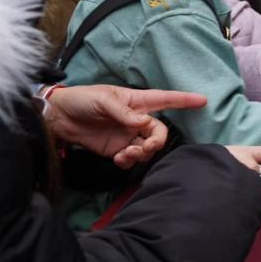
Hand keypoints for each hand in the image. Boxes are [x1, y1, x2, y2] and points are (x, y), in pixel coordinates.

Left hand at [46, 85, 207, 168]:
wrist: (58, 118)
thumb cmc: (82, 99)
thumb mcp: (103, 100)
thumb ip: (124, 112)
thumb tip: (143, 123)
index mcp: (135, 101)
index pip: (165, 100)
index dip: (184, 100)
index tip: (203, 100)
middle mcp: (135, 119)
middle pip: (158, 132)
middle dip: (156, 142)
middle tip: (145, 148)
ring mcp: (126, 135)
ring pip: (146, 148)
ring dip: (141, 154)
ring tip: (126, 155)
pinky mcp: (116, 149)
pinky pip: (131, 158)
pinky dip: (129, 161)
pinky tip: (118, 159)